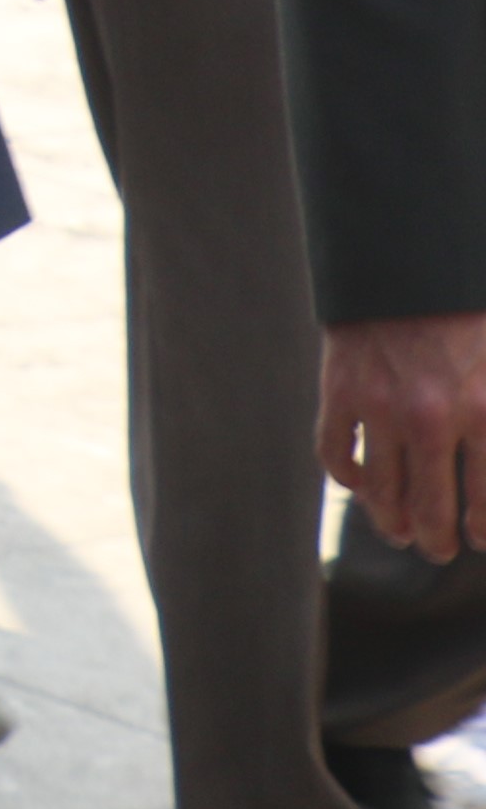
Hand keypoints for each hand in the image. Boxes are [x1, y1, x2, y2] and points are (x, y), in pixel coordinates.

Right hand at [325, 312, 485, 555]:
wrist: (410, 258)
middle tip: (436, 550)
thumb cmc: (471, 314)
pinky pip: (336, 453)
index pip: (485, 499)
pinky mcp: (339, 390)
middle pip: (431, 507)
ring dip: (390, 522)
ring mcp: (379, 406)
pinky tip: (359, 487)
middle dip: (436, 540)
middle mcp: (431, 418)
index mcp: (485, 411)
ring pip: (381, 490)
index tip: (478, 539)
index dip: (482, 529)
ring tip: (397, 534)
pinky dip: (347, 478)